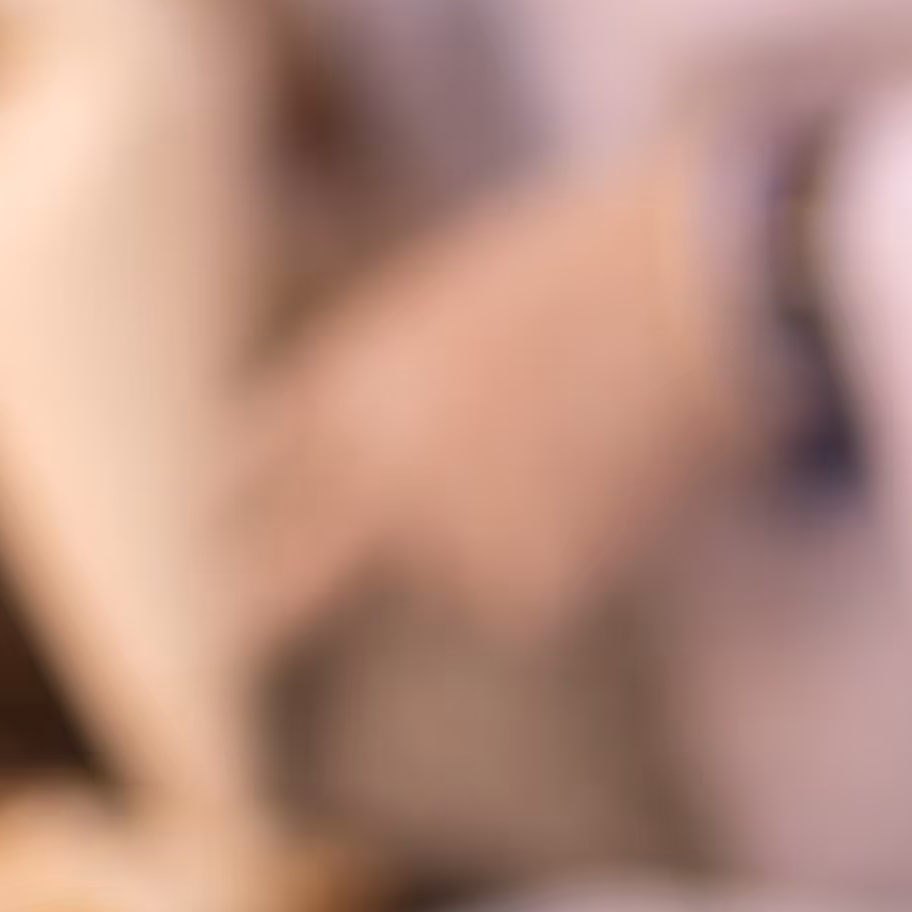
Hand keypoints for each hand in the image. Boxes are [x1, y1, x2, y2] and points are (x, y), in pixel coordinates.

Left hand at [233, 129, 770, 649]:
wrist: (702, 285)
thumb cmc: (599, 260)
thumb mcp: (461, 297)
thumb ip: (406, 387)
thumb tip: (392, 463)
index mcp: (349, 378)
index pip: (253, 464)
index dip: (237, 504)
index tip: (209, 542)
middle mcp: (371, 471)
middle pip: (285, 571)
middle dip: (255, 610)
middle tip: (214, 651)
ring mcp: (443, 538)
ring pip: (458, 571)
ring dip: (511, 534)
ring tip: (587, 445)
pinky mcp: (524, 589)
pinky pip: (540, 591)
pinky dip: (583, 554)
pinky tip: (620, 484)